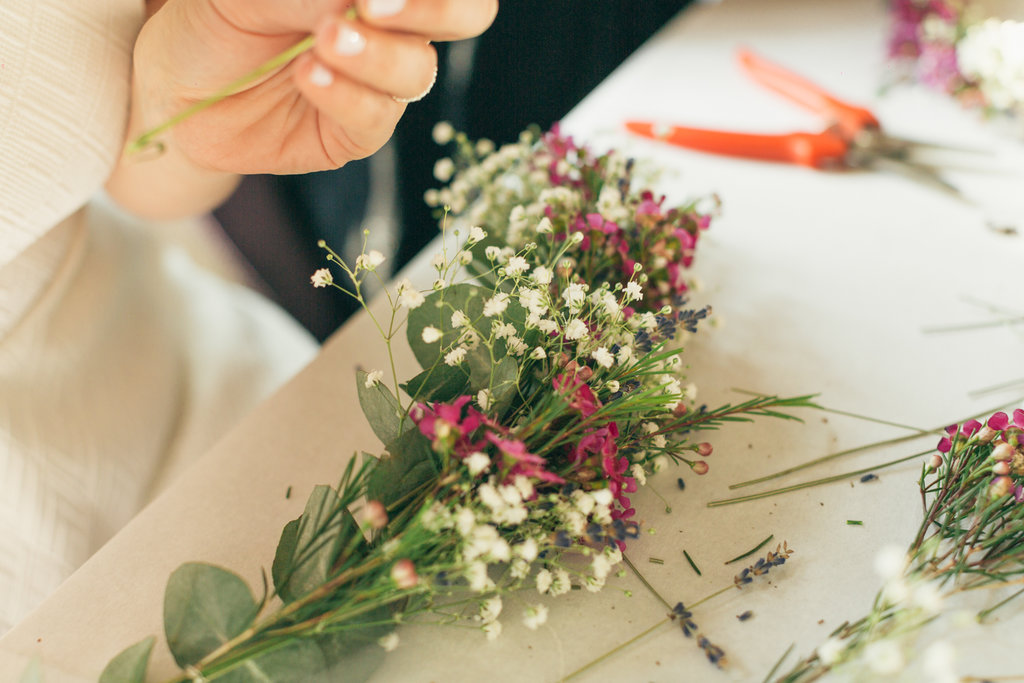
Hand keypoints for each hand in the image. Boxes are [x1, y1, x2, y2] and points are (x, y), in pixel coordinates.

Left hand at [107, 0, 495, 218]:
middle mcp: (390, 29)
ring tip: (323, 42)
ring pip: (417, 69)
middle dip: (435, 9)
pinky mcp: (355, 135)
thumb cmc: (212, 24)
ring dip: (374, 54)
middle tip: (377, 3)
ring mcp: (377, 83)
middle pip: (466, 14)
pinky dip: (345, 94)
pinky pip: (375, 117)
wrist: (170, 89)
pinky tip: (308, 76)